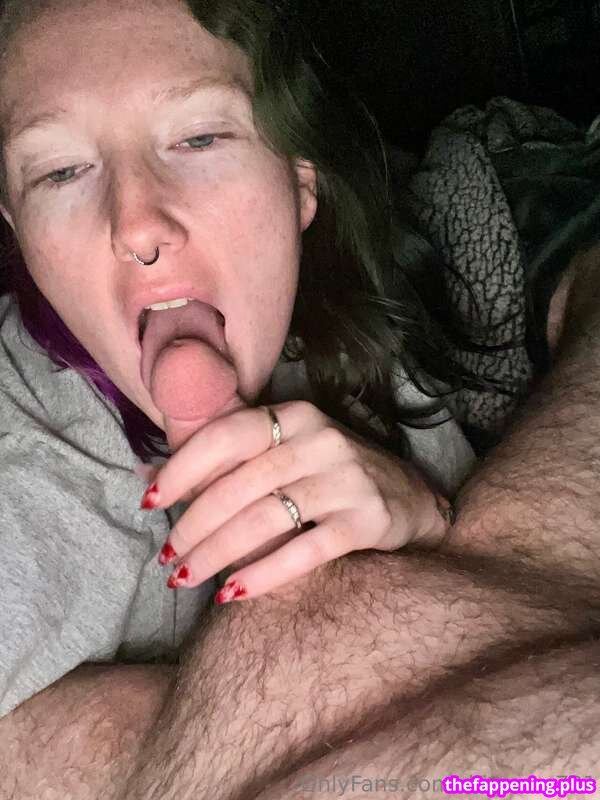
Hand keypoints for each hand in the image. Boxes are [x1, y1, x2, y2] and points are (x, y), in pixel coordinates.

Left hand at [141, 400, 451, 601]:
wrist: (409, 498)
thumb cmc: (329, 475)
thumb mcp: (283, 450)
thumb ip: (223, 460)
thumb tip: (147, 478)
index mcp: (294, 415)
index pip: (227, 435)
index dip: (182, 468)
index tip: (149, 501)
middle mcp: (321, 440)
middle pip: (240, 484)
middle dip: (194, 524)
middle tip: (168, 556)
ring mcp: (348, 479)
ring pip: (265, 519)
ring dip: (217, 553)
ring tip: (186, 578)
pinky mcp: (368, 520)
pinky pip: (305, 552)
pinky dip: (263, 575)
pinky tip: (232, 594)